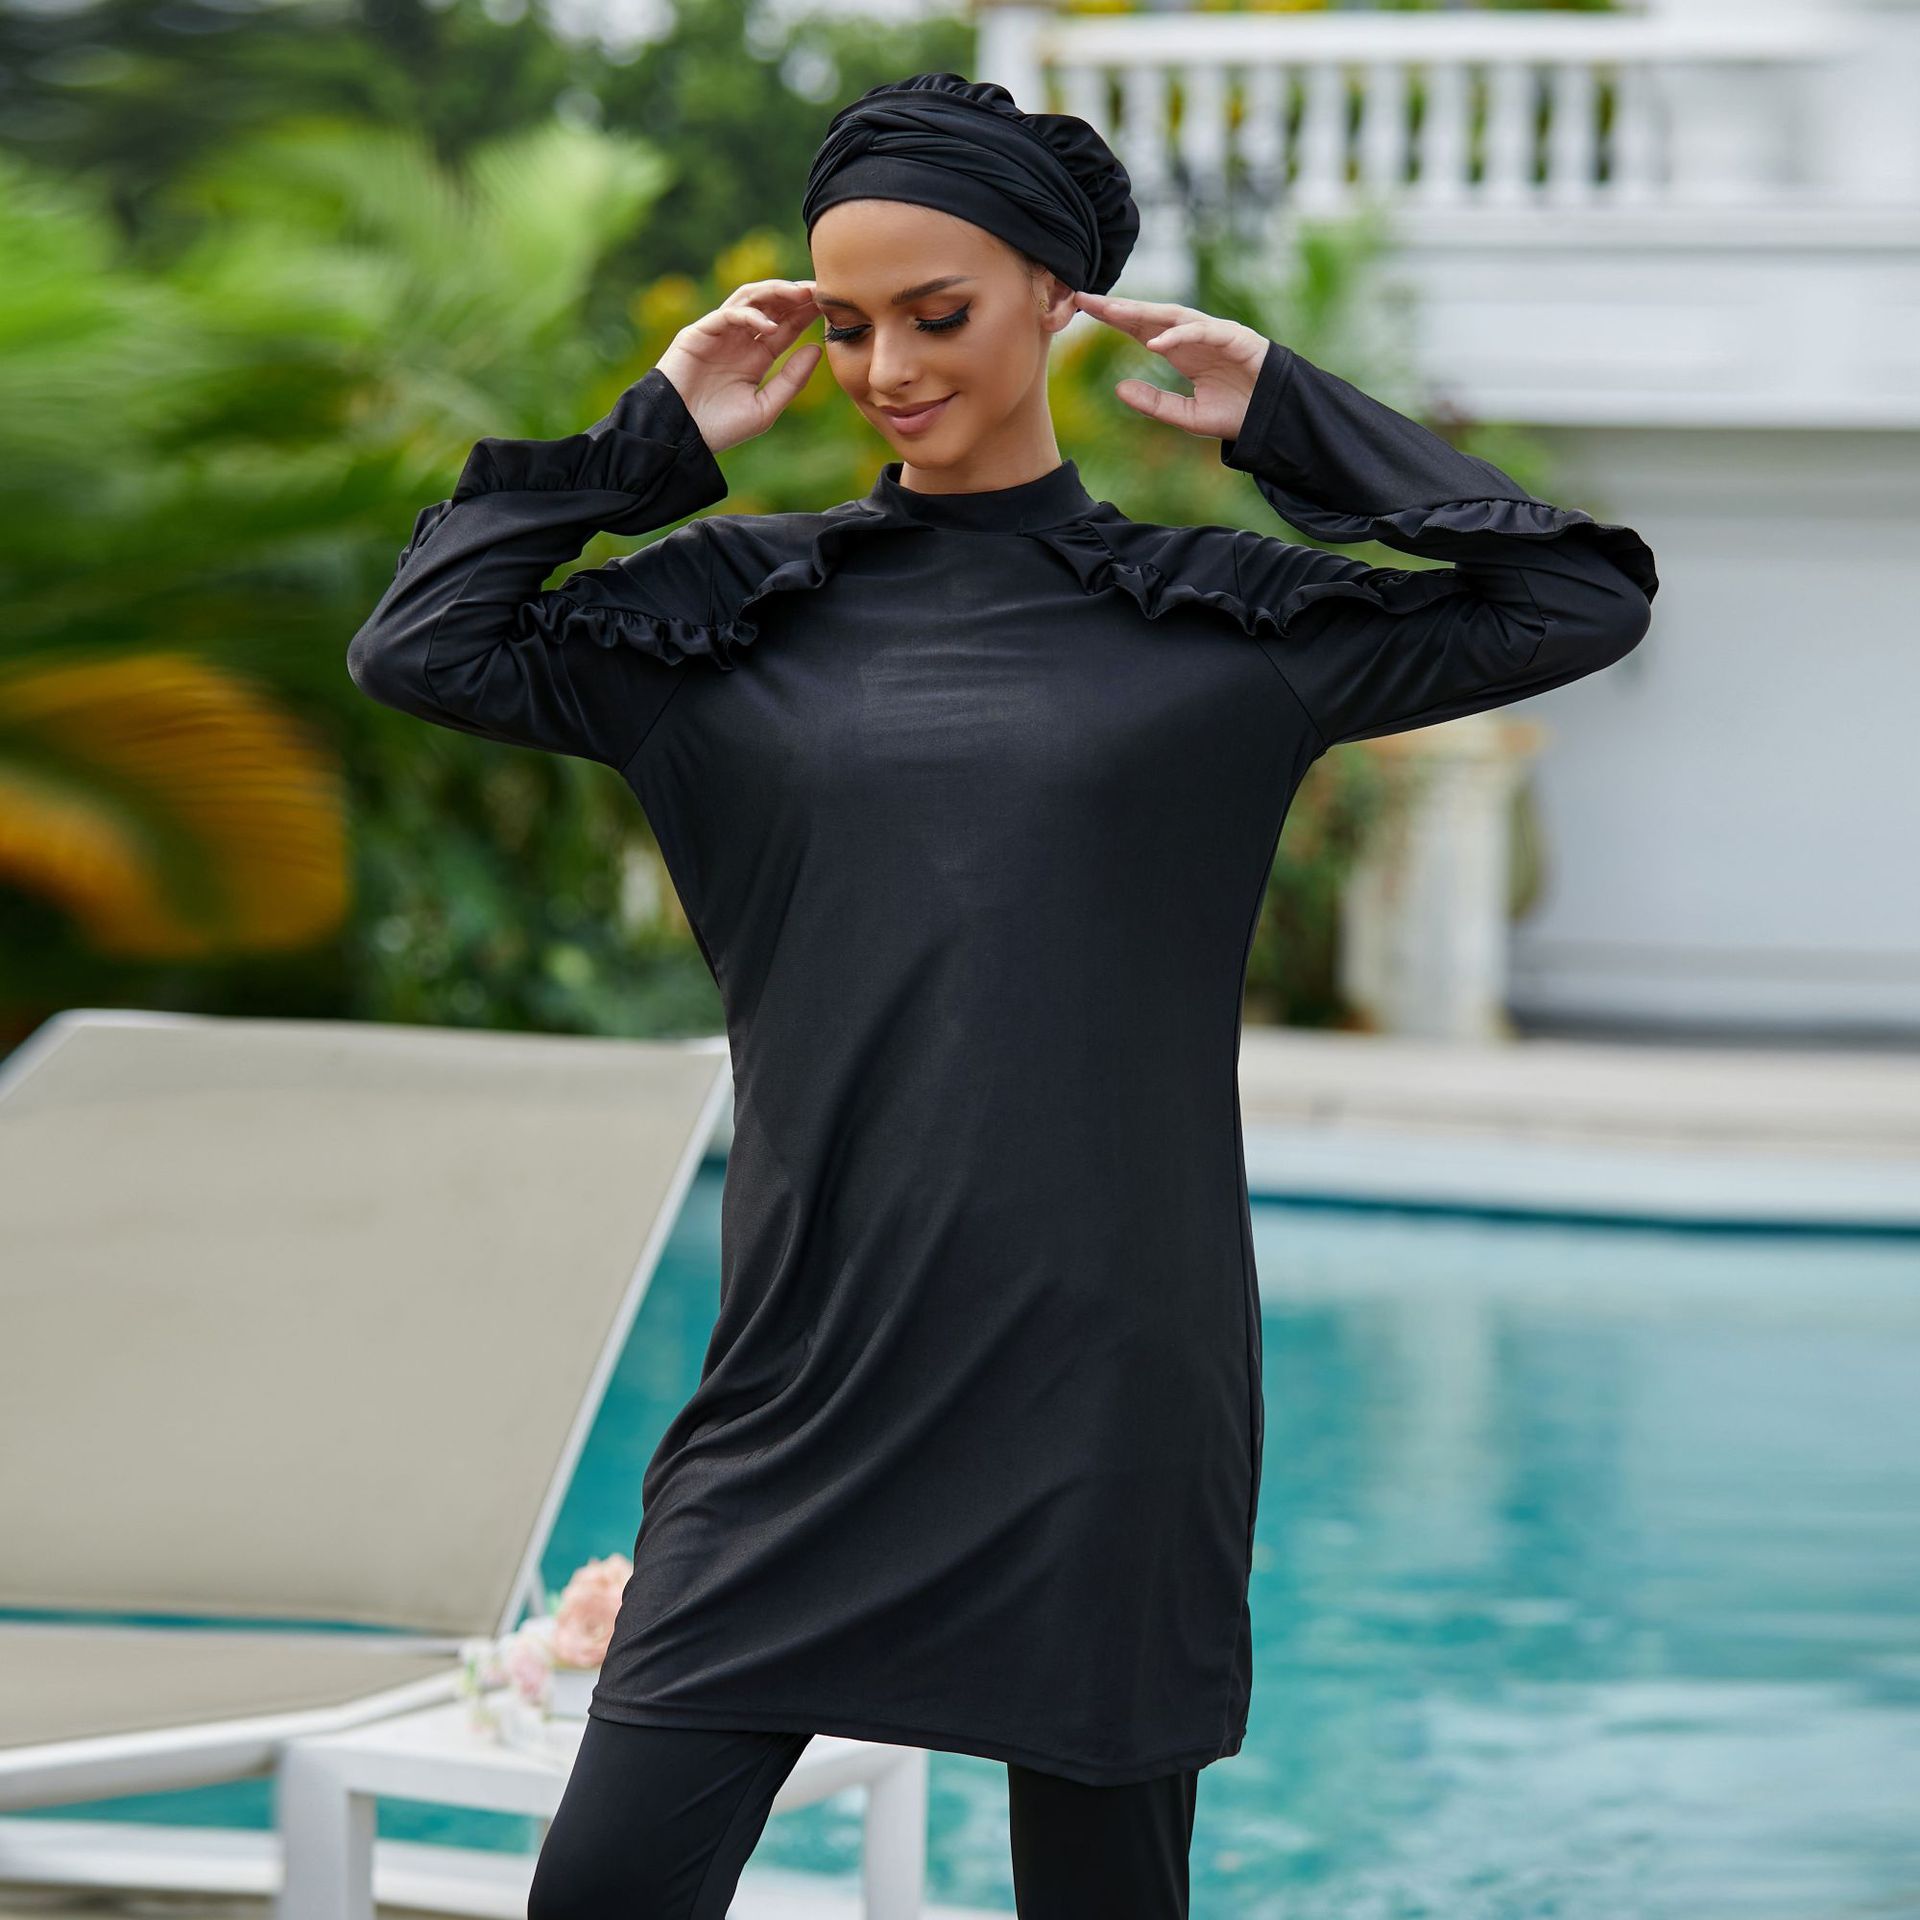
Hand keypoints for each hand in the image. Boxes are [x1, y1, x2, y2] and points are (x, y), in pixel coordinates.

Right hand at [656, 280, 822, 455]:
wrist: (680, 438)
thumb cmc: (721, 429)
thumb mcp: (766, 408)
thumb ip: (791, 380)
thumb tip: (816, 349)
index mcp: (755, 357)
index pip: (785, 326)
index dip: (806, 313)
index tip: (829, 305)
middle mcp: (738, 340)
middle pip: (769, 305)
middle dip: (794, 295)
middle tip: (820, 291)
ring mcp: (718, 334)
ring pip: (749, 299)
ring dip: (775, 292)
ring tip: (800, 295)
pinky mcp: (697, 334)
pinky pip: (727, 315)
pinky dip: (751, 316)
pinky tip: (771, 328)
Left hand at [1071, 291, 1268, 442]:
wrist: (1274, 420)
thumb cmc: (1234, 413)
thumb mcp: (1186, 415)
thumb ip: (1154, 403)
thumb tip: (1118, 389)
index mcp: (1180, 351)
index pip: (1140, 328)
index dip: (1113, 317)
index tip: (1082, 309)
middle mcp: (1193, 337)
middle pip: (1150, 316)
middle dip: (1118, 307)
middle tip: (1084, 297)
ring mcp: (1214, 334)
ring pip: (1173, 316)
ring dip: (1143, 313)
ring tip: (1113, 312)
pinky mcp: (1235, 338)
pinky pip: (1202, 333)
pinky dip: (1179, 336)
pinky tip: (1155, 344)